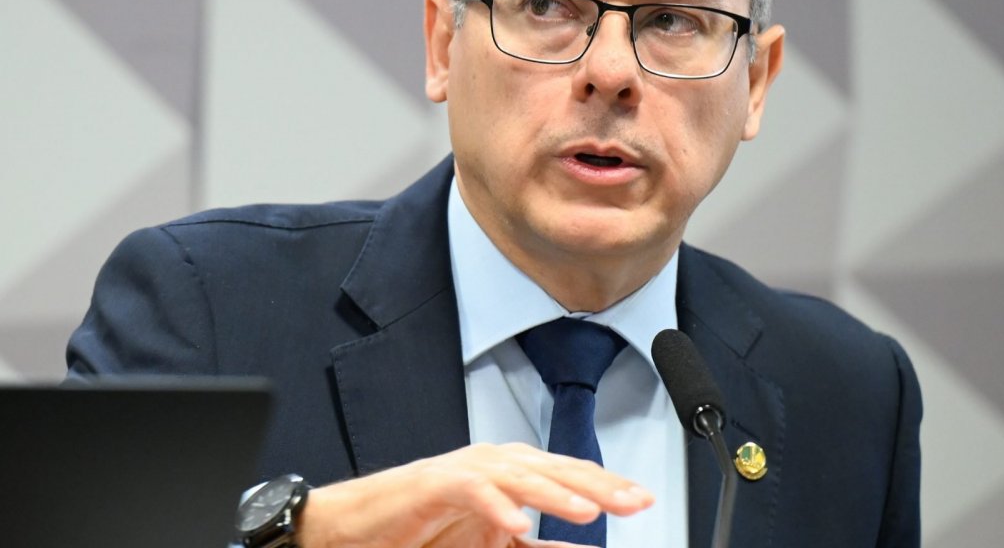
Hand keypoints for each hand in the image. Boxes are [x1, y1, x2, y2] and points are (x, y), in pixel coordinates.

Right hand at [293, 442, 652, 547]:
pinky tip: (518, 524)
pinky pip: (471, 491)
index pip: (568, 475)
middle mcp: (492, 465)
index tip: (644, 501)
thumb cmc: (422, 530)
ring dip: (554, 493)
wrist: (360, 525)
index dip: (608, 486)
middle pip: (554, 470)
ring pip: (518, 475)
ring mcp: (463, 470)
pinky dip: (495, 506)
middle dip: (598, 485)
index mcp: (510, 474)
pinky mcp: (432, 484)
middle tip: (634, 502)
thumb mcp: (492, 543)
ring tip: (586, 511)